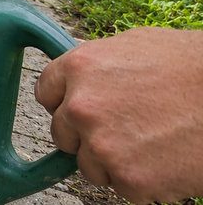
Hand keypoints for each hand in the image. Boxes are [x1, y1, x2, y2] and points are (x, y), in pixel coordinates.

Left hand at [35, 28, 202, 202]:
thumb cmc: (192, 66)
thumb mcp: (135, 45)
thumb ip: (97, 64)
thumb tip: (81, 78)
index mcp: (79, 68)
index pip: (45, 93)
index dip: (63, 102)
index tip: (77, 109)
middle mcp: (81, 106)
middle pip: (62, 134)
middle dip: (85, 135)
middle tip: (124, 129)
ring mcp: (102, 144)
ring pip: (89, 165)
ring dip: (113, 160)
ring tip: (152, 141)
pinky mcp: (128, 178)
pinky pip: (122, 186)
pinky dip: (142, 180)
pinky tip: (165, 158)